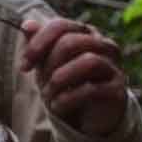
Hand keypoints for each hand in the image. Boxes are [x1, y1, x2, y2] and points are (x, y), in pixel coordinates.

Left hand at [20, 19, 126, 135]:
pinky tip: (57, 106)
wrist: (90, 116)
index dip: (38, 44)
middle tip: (39, 85)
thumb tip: (26, 25)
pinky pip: (92, 88)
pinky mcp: (117, 90)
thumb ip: (40, 44)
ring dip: (60, 80)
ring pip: (88, 61)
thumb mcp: (49, 64)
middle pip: (71, 42)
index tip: (23, 66)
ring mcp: (113, 67)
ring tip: (48, 95)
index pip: (60, 26)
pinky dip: (68, 98)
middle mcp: (104, 45)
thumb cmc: (68, 84)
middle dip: (48, 65)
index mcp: (87, 34)